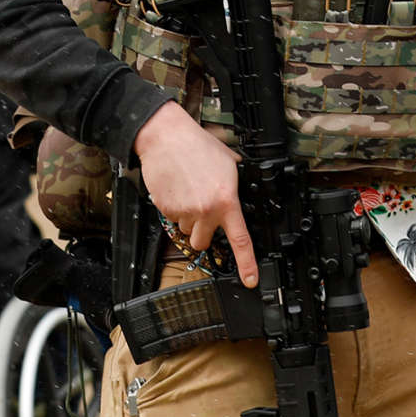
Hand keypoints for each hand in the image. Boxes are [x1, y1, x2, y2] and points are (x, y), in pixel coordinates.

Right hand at [134, 102, 254, 287]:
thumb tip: (241, 193)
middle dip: (202, 232)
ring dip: (188, 219)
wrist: (166, 137)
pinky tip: (177, 189)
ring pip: (186, 230)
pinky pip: (172, 219)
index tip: (250, 279)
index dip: (247, 264)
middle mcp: (205, 210)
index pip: (240, 240)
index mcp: (226, 200)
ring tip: (188, 192)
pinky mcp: (165, 208)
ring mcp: (183, 211)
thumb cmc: (197, 145)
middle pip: (203, 242)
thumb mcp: (229, 162)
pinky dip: (174, 209)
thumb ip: (236, 184)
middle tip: (202, 211)